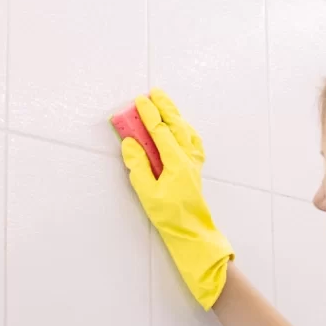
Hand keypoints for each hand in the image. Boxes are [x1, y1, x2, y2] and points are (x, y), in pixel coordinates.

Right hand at [120, 89, 232, 309]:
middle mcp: (187, 159)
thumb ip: (137, 166)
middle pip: (177, 126)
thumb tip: (130, 144)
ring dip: (175, 116)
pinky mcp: (194, 171)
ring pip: (186, 132)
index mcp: (176, 162)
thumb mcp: (147, 193)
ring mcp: (193, 164)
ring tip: (166, 105)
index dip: (149, 114)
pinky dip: (186, 131)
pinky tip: (182, 129)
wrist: (191, 233)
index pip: (160, 131)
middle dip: (165, 107)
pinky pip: (193, 144)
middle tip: (154, 93)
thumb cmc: (170, 216)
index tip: (139, 101)